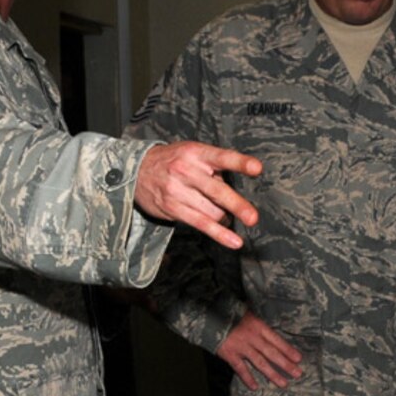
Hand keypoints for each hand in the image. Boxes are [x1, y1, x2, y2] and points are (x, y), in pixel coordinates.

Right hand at [135, 142, 260, 248]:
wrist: (137, 170)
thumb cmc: (174, 161)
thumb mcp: (193, 153)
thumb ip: (214, 169)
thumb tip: (235, 192)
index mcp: (196, 153)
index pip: (222, 157)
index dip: (240, 163)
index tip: (257, 168)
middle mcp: (186, 170)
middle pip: (217, 190)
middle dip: (237, 205)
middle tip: (253, 218)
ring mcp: (177, 190)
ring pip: (212, 210)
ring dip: (226, 217)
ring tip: (229, 217)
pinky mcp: (173, 208)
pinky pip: (200, 224)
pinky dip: (219, 234)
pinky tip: (233, 241)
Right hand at [216, 310, 303, 389]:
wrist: (209, 316)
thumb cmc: (231, 314)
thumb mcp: (248, 314)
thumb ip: (260, 325)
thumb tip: (273, 334)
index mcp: (258, 326)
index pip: (276, 340)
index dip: (288, 349)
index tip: (299, 359)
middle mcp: (252, 337)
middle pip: (272, 353)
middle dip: (285, 364)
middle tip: (297, 374)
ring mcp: (241, 347)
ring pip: (260, 363)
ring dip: (272, 374)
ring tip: (283, 384)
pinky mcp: (229, 354)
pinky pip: (240, 368)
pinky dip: (247, 378)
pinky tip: (255, 387)